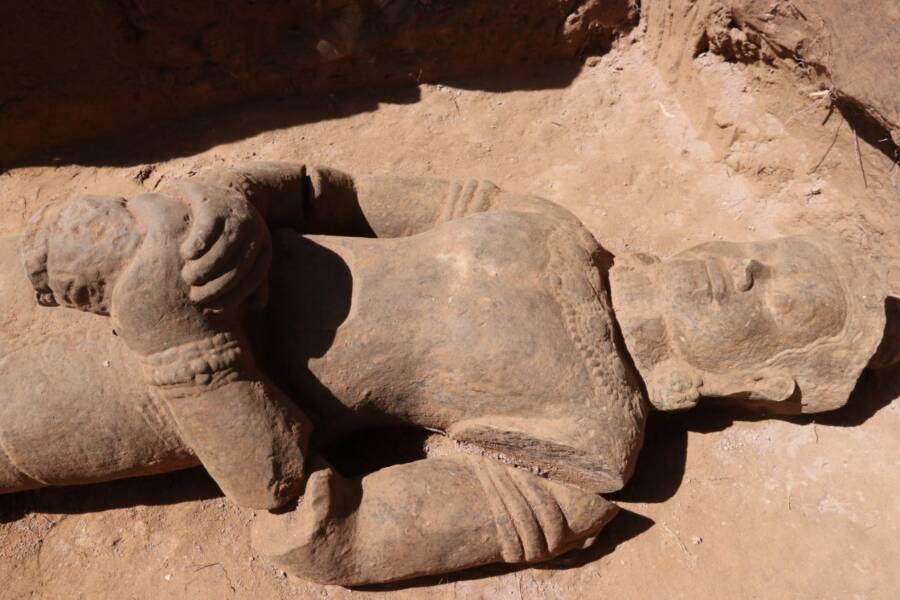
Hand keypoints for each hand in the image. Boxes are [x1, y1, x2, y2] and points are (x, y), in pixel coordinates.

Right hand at [174, 180, 271, 308]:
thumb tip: (256, 306)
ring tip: (189, 278)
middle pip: (240, 264)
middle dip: (217, 285)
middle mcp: (254, 229)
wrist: (218, 188)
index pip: (254, 276)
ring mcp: (234, 213)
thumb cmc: (227, 233)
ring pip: (225, 246)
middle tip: (195, 297)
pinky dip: (197, 243)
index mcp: (263, 245)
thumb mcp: (243, 254)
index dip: (233, 296)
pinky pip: (208, 225)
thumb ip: (251, 280)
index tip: (213, 309)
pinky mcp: (214, 200)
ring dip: (206, 267)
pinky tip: (186, 254)